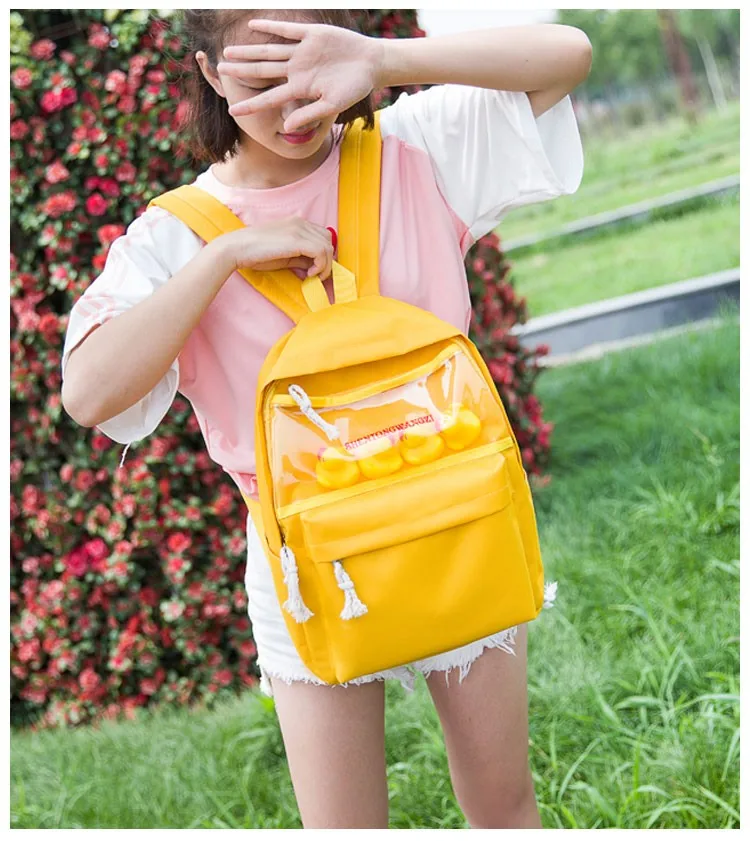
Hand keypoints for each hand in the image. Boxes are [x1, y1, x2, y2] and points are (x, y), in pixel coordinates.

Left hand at [218, 19, 383, 132]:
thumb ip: (308, 114)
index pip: (270, 97)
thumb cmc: (354, 88)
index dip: (251, 103)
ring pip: (269, 51)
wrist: (372, 64)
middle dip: (241, 71)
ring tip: (227, 51)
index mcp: (300, 88)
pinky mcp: (311, 34)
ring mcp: (302, 52)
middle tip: (220, 70)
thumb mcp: (332, 105)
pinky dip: (271, 27)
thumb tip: (287, 129)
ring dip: (248, 50)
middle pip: (262, 71)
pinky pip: (287, 29)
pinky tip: (253, 26)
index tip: (233, 110)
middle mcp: (297, 70)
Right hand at [218, 217, 334, 279]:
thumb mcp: (285, 256)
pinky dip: (320, 266)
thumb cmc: (256, 253)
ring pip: (327, 247)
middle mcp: (300, 222)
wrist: (237, 248)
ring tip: (312, 276)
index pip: (322, 236)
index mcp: (297, 223)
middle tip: (316, 275)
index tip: (317, 269)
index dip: (324, 254)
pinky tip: (309, 274)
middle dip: (327, 260)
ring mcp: (298, 229)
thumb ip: (301, 258)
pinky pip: (321, 252)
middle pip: (328, 240)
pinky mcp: (296, 239)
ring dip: (325, 265)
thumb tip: (315, 267)